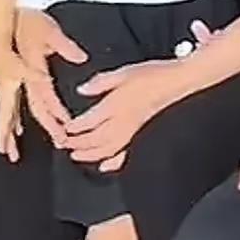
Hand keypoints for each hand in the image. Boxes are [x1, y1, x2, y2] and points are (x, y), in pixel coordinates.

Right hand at [0, 50, 26, 161]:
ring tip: (10, 148)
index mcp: (8, 90)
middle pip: (5, 121)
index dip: (7, 134)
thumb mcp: (24, 60)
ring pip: (7, 117)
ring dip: (9, 133)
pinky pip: (9, 108)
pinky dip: (12, 120)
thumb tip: (45, 80)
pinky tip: (17, 127)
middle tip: (9, 156)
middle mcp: (4, 92)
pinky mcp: (6, 85)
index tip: (5, 149)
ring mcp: (4, 89)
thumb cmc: (9, 44)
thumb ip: (34, 72)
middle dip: (6, 140)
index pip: (6, 117)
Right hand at [14, 8, 87, 145]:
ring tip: (10, 152)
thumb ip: (64, 46)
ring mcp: (7, 83)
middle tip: (44, 147)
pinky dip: (10, 121)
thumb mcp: (49, 30)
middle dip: (37, 130)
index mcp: (27, 71)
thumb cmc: (23, 23)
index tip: (65, 126)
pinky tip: (15, 130)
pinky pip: (8, 107)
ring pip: (9, 114)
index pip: (45, 97)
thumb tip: (80, 57)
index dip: (55, 113)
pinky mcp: (5, 82)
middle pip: (26, 112)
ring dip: (10, 133)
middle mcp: (15, 82)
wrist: (1, 18)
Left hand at [65, 58, 180, 165]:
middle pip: (95, 139)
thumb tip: (81, 90)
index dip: (74, 127)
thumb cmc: (151, 75)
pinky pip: (125, 154)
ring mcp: (132, 131)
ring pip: (107, 150)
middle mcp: (122, 122)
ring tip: (75, 156)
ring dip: (89, 155)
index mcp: (115, 105)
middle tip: (64, 144)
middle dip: (77, 144)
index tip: (64, 128)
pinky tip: (104, 167)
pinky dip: (113, 163)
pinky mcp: (140, 135)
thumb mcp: (122, 72)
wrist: (175, 83)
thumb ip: (100, 83)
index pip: (89, 121)